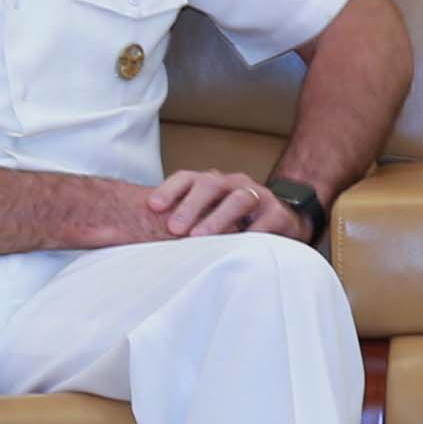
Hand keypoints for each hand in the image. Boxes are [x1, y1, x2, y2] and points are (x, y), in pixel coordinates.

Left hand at [140, 167, 301, 241]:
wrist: (282, 223)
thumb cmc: (234, 223)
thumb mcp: (207, 218)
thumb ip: (182, 223)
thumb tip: (141, 236)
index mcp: (212, 183)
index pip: (188, 178)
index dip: (169, 190)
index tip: (153, 207)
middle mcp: (234, 184)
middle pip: (211, 184)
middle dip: (190, 205)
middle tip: (174, 229)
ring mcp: (258, 196)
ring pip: (239, 198)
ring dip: (218, 217)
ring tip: (200, 237)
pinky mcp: (278, 213)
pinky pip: (266, 220)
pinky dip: (252, 232)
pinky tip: (238, 245)